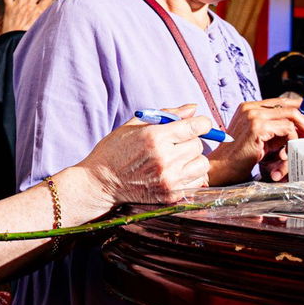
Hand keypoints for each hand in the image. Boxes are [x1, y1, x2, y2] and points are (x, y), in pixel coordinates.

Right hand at [77, 104, 212, 205]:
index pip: (196, 126)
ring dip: (193, 160)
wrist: (101, 183)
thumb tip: (194, 109)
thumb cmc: (116, 150)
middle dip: (191, 141)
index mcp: (155, 137)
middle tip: (176, 144)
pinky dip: (191, 176)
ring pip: (202, 164)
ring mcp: (169, 180)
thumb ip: (167, 114)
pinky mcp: (170, 196)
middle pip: (199, 145)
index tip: (199, 125)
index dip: (201, 123)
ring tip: (177, 159)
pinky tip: (177, 173)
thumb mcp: (135, 125)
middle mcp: (165, 159)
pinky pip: (197, 182)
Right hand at [208, 97, 303, 183]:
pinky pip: (287, 129)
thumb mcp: (260, 140)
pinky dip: (294, 140)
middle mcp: (251, 107)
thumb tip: (299, 130)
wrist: (221, 168)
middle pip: (290, 107)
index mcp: (249, 108)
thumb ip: (275, 131)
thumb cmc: (239, 158)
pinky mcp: (258, 127)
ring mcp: (253, 115)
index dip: (302, 105)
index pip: (281, 101)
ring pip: (292, 116)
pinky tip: (293, 150)